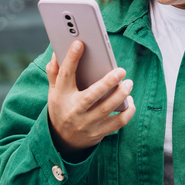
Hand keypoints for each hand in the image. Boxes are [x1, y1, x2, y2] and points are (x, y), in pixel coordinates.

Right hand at [46, 40, 135, 160]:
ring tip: (129, 83)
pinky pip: (117, 123)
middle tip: (121, 70)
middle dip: (107, 83)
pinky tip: (130, 101)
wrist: (62, 140)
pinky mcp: (98, 132)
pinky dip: (127, 112)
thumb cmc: (61, 108)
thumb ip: (55, 72)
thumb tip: (57, 52)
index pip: (65, 75)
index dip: (71, 59)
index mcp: (60, 96)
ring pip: (106, 109)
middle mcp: (73, 110)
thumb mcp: (53, 91)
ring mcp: (86, 123)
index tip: (80, 43)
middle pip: (91, 96)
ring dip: (121, 96)